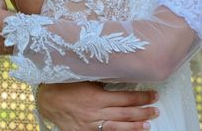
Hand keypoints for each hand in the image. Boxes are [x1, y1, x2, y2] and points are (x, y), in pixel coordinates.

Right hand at [36, 82, 158, 130]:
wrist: (46, 99)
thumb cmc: (65, 84)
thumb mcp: (86, 77)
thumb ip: (104, 80)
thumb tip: (123, 75)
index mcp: (97, 96)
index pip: (126, 98)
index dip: (142, 97)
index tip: (153, 95)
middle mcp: (95, 112)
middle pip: (125, 114)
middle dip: (143, 113)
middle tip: (155, 111)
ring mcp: (90, 124)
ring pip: (117, 127)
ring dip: (134, 127)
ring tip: (148, 126)